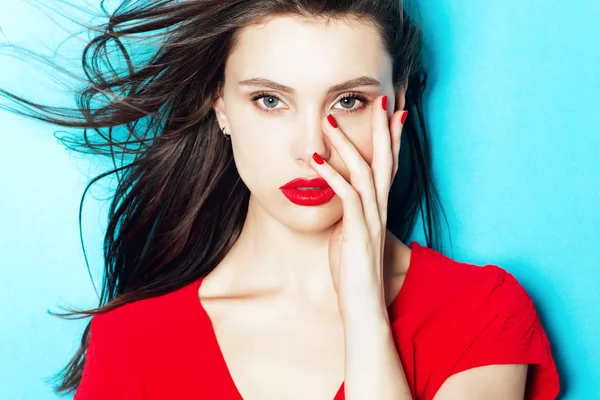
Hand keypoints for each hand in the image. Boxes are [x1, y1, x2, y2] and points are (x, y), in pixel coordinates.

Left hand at [309, 95, 407, 318]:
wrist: (363, 306)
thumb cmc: (353, 272)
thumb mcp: (350, 235)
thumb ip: (349, 214)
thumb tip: (339, 198)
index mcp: (378, 208)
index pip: (388, 165)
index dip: (390, 137)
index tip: (390, 110)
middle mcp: (380, 209)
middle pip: (385, 160)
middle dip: (382, 128)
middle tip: (379, 97)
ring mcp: (372, 220)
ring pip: (365, 172)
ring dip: (346, 144)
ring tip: (329, 119)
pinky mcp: (359, 233)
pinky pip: (347, 197)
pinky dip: (331, 175)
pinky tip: (315, 160)